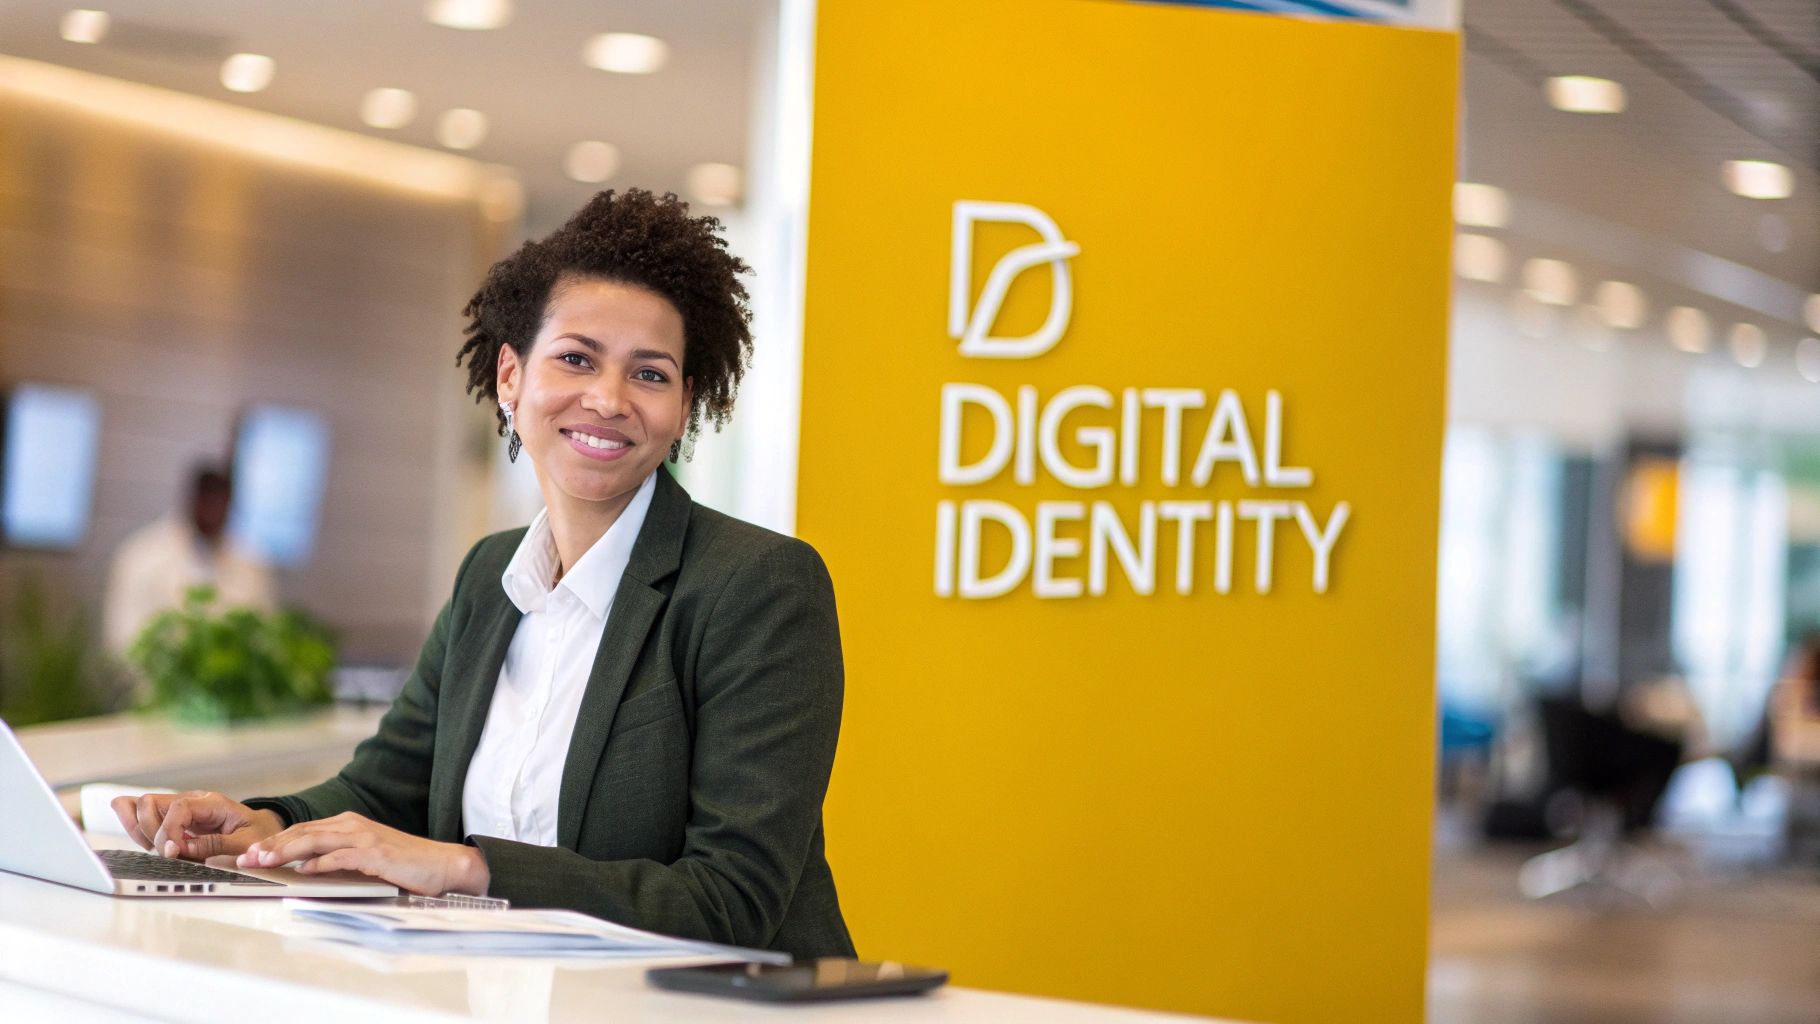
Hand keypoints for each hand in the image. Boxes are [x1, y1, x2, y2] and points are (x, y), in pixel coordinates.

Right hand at [110, 791, 283, 861]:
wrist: (263, 829)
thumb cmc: (257, 834)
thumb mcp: (246, 842)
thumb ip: (216, 845)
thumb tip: (182, 849)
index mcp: (211, 803)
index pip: (177, 807)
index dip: (169, 831)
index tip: (172, 853)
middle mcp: (191, 801)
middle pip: (149, 802)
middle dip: (149, 831)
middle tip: (167, 853)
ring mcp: (179, 809)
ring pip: (140, 807)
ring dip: (139, 831)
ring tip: (158, 850)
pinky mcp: (173, 820)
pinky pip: (144, 817)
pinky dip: (137, 830)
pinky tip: (149, 846)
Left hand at [236, 811, 488, 896]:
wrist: (443, 864)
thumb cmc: (404, 864)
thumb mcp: (365, 857)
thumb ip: (337, 857)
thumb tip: (304, 866)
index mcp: (349, 824)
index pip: (303, 830)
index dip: (274, 841)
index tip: (250, 853)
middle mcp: (354, 825)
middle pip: (303, 832)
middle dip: (271, 845)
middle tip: (245, 857)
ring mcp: (365, 837)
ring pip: (316, 840)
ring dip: (286, 850)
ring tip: (264, 861)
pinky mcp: (376, 853)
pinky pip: (342, 856)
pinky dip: (321, 862)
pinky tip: (304, 869)